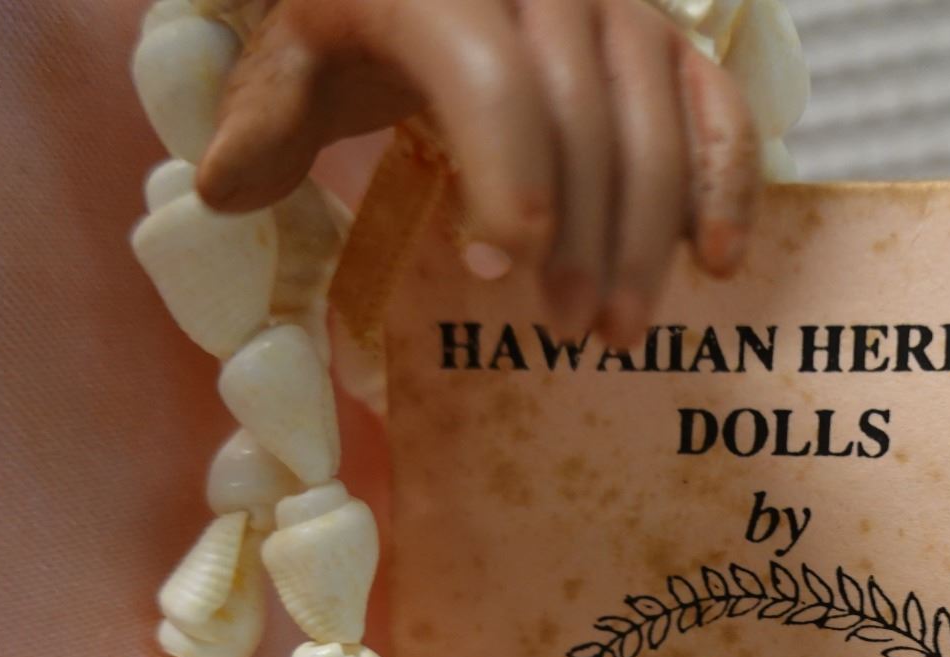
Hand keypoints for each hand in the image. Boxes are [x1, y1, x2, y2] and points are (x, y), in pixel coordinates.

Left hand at [197, 0, 762, 345]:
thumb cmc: (362, 16)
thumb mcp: (297, 56)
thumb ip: (264, 120)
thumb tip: (222, 192)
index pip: (488, 77)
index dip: (504, 178)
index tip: (496, 272)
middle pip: (585, 119)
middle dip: (583, 237)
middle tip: (568, 331)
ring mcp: (619, 4)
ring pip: (656, 124)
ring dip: (648, 239)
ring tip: (622, 332)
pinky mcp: (669, 35)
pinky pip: (717, 107)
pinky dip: (726, 183)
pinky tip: (720, 264)